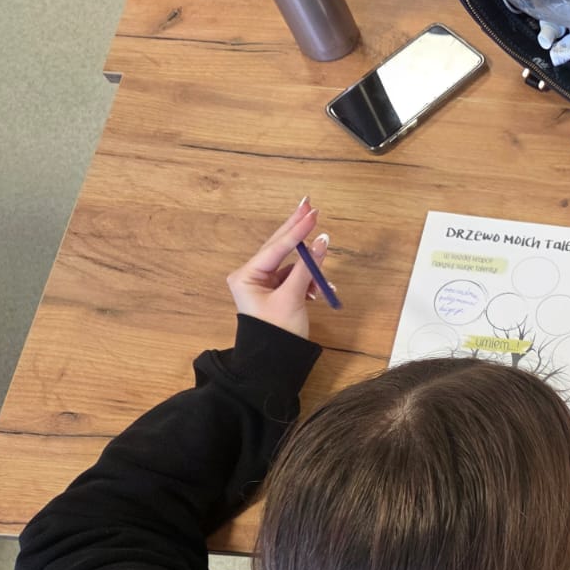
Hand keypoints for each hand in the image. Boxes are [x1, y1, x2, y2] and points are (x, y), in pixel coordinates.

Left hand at [225, 197, 331, 338]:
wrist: (273, 364)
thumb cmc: (277, 333)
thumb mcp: (293, 298)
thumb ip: (308, 268)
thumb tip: (322, 241)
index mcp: (246, 275)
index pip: (277, 247)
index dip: (297, 230)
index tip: (313, 214)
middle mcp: (252, 275)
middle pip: (279, 245)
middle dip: (297, 229)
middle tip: (309, 205)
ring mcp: (264, 282)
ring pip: (291, 262)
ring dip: (310, 267)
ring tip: (323, 274)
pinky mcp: (276, 291)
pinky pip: (295, 276)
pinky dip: (309, 280)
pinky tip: (320, 290)